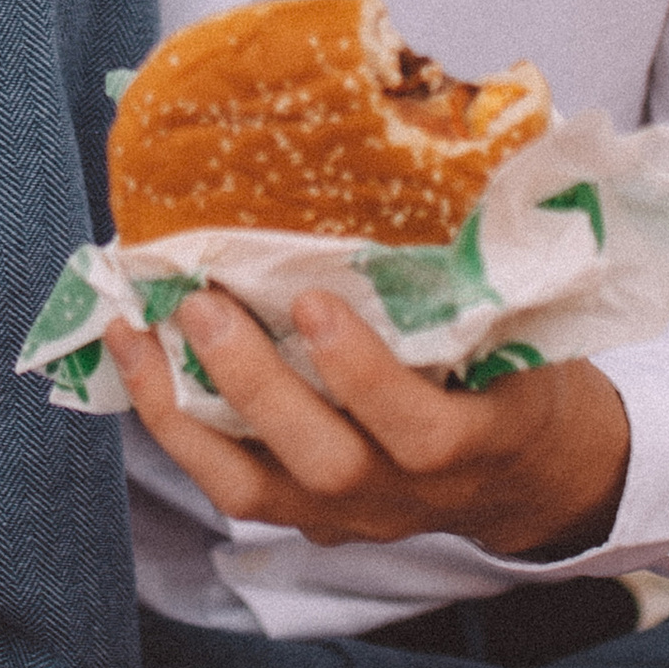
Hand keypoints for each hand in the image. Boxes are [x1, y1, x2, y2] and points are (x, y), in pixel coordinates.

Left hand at [108, 286, 631, 561]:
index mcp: (482, 443)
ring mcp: (347, 515)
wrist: (531, 480)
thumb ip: (491, 280)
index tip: (314, 302)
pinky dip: (173, 421)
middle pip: (326, 463)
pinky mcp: (301, 515)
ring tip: (142, 327)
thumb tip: (453, 152)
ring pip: (255, 488)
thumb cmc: (525, 382)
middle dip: (255, 384)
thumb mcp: (533, 336)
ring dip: (187, 408)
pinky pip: (227, 482)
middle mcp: (407, 495)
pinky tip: (135, 355)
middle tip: (204, 303)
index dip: (365, 377)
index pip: (426, 433)